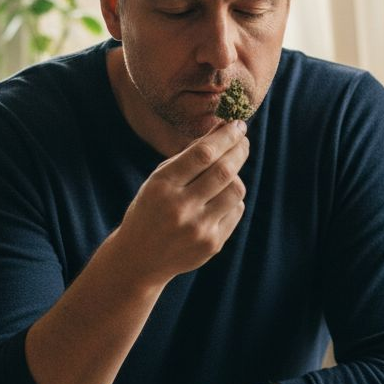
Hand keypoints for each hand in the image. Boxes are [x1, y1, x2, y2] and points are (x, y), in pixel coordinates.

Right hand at [113, 120, 249, 285]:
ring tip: (229, 170)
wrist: (140, 258)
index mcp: (162, 186)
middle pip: (223, 171)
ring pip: (236, 191)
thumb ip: (189, 155)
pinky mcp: (212, 244)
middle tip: (243, 139)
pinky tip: (220, 197)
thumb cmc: (151, 209)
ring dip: (237, 175)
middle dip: (238, 150)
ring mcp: (198, 229)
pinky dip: (232, 199)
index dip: (225, 136)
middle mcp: (180, 208)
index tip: (237, 124)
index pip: (202, 154)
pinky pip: (236, 211)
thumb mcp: (159, 179)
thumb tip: (223, 128)